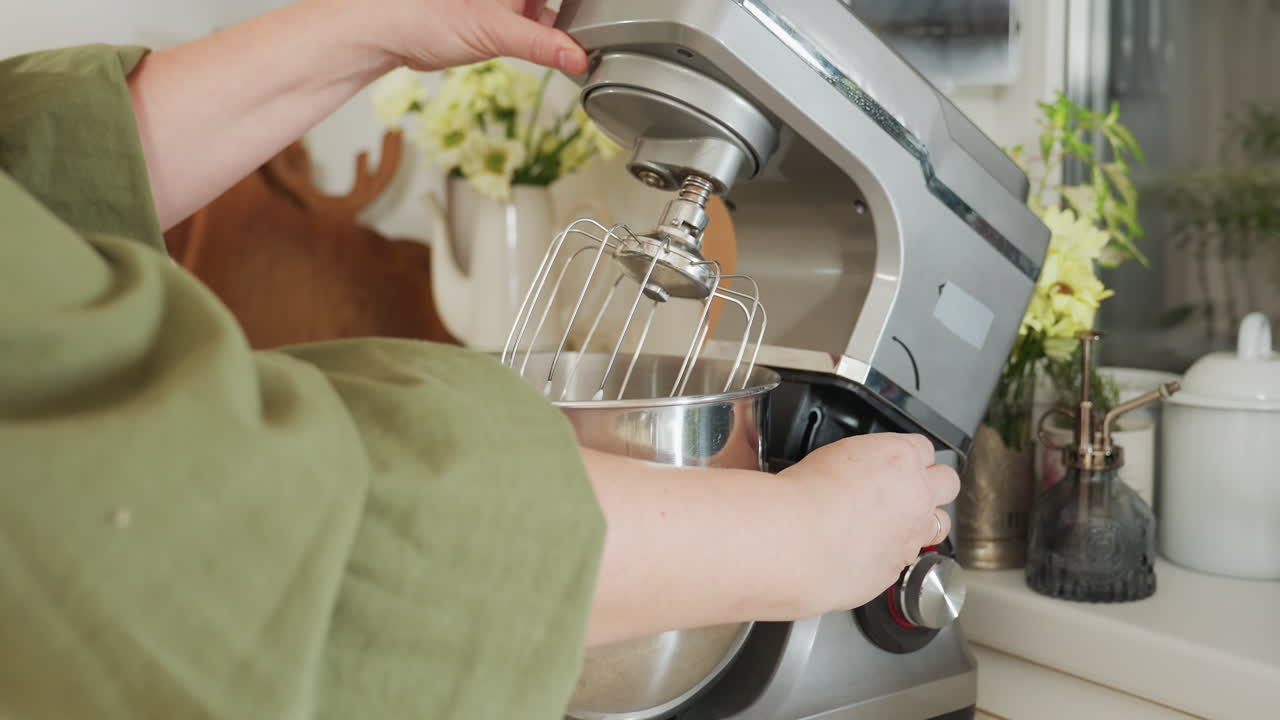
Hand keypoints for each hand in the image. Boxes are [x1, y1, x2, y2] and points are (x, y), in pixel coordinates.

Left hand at [305, 0, 589, 73]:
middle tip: (599, 35)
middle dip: (579, 16)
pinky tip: (563, 53)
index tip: (607, 17)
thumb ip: (541, 44)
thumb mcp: (493, 31)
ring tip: (587, 45)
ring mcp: (507, 1)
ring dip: (566, 28)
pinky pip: (536, 26)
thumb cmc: (422, 15)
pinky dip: (550, 40)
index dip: (587, 9)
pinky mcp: (500, 17)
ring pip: (547, 11)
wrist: (384, 33)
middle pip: (558, 2)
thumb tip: (578, 57)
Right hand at [780, 433, 958, 615]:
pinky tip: (867, 551)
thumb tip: (859, 472)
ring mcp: (914, 532)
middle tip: (908, 491)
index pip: (924, 448)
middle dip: (932, 484)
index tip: (897, 463)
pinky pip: (908, 557)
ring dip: (924, 522)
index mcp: (899, 456)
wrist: (797, 541)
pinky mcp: (901, 565)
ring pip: (941, 523)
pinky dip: (893, 554)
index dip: (909, 457)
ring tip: (894, 525)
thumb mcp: (832, 456)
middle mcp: (917, 493)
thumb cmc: (805, 496)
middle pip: (948, 482)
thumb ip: (861, 463)